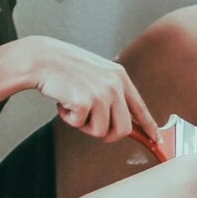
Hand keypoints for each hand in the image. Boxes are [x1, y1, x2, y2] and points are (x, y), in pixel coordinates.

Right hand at [15, 37, 152, 142]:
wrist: (42, 59)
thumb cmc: (66, 67)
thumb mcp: (97, 73)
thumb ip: (112, 92)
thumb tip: (124, 120)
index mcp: (120, 76)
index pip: (140, 107)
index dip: (148, 126)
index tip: (155, 138)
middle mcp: (114, 85)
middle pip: (124, 129)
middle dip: (108, 135)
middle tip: (91, 126)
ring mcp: (101, 93)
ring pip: (101, 131)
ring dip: (84, 124)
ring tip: (73, 105)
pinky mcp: (86, 102)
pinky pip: (80, 126)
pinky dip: (69, 119)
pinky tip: (64, 102)